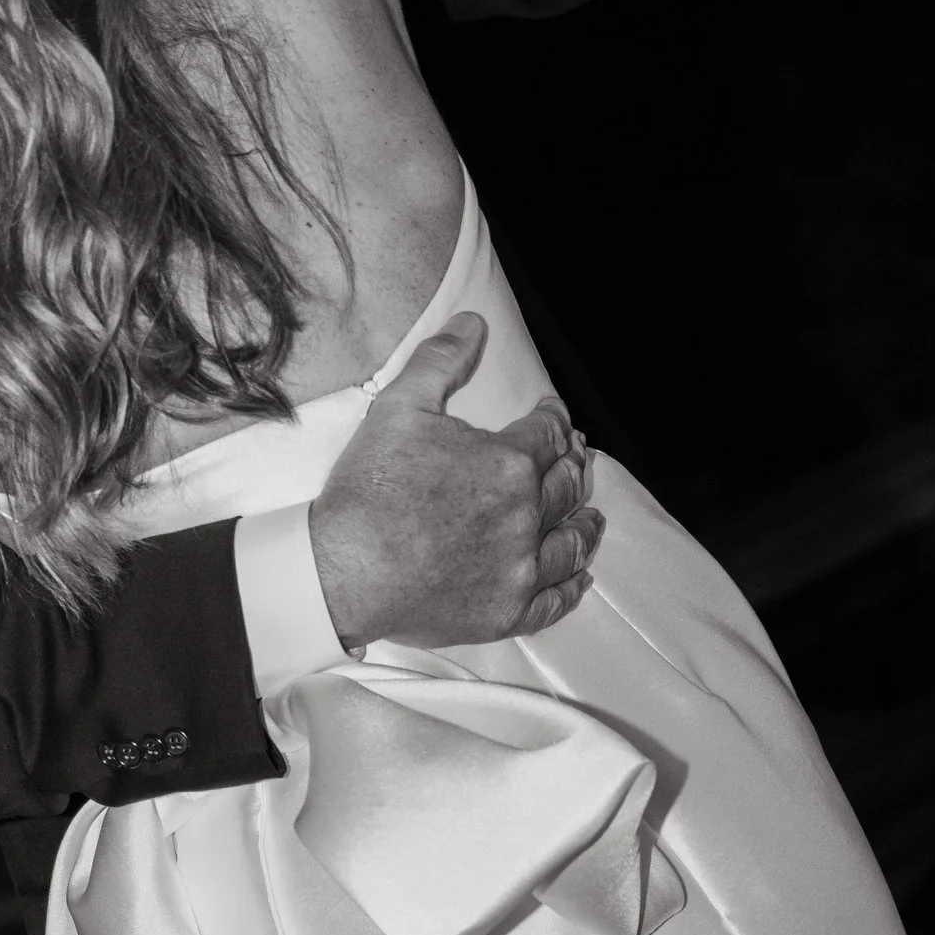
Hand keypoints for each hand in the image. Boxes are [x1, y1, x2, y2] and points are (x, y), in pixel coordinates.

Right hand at [309, 314, 603, 647]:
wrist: (344, 571)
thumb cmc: (369, 490)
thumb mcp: (400, 406)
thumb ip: (442, 360)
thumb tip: (474, 323)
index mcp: (508, 463)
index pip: (548, 433)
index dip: (555, 418)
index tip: (553, 413)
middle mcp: (526, 516)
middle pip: (566, 486)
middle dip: (573, 466)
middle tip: (575, 459)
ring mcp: (519, 568)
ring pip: (571, 542)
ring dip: (585, 524)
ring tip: (591, 516)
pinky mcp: (506, 611)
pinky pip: (554, 601)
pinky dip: (572, 587)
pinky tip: (579, 578)